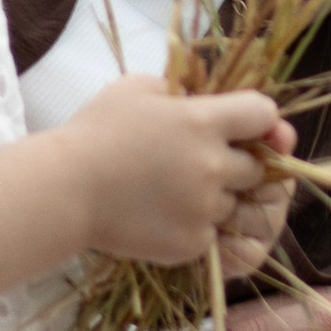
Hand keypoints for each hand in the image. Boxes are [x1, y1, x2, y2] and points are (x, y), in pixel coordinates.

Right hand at [61, 72, 292, 268]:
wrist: (65, 190)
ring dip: (215, 199)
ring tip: (172, 192)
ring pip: (234, 205)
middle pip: (258, 167)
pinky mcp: (192, 243)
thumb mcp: (137, 88)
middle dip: (238, 164)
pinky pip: (211, 235)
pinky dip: (194, 227)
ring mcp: (205, 208)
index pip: (265, 114)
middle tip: (199, 164)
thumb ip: (180, 89)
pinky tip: (161, 215)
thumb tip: (202, 98)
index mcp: (204, 121)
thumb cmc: (95, 132)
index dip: (259, 121)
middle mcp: (213, 165)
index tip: (244, 129)